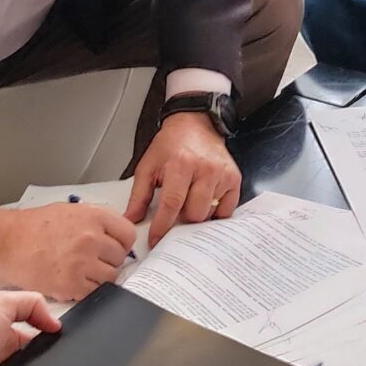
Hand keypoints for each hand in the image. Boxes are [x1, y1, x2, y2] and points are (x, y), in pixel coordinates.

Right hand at [0, 202, 138, 301]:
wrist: (5, 243)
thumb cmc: (31, 227)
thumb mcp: (69, 211)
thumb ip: (96, 221)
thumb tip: (115, 234)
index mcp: (93, 216)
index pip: (128, 234)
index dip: (121, 243)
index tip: (114, 248)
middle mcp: (91, 238)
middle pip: (120, 258)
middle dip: (107, 260)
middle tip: (90, 260)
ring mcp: (82, 262)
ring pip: (110, 278)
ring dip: (98, 277)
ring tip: (79, 271)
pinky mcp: (71, 285)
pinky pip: (94, 293)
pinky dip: (85, 291)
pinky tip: (72, 281)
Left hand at [127, 111, 240, 245]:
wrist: (194, 125)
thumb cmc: (171, 145)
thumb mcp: (148, 166)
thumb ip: (139, 195)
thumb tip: (132, 219)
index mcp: (180, 164)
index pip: (172, 204)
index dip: (162, 226)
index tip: (156, 240)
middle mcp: (205, 169)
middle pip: (194, 214)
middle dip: (182, 219)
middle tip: (175, 211)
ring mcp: (222, 174)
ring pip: (209, 214)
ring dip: (197, 215)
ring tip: (189, 201)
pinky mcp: (234, 179)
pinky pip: (226, 211)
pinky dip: (214, 212)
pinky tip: (204, 201)